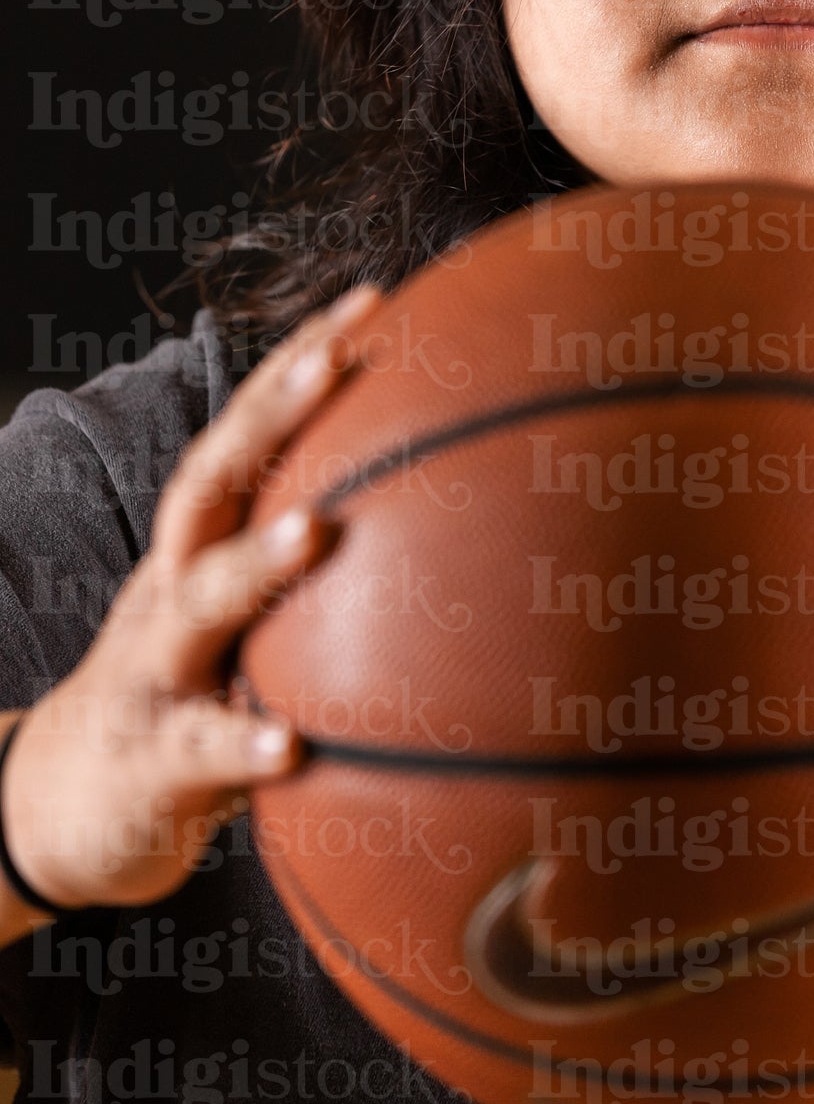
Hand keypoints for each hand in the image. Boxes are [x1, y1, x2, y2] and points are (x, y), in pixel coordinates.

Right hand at [0, 286, 382, 926]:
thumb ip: (322, 562)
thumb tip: (458, 508)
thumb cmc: (193, 689)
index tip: (374, 299)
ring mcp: (156, 667)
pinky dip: (242, 741)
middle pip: (212, 481)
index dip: (301, 361)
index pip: (249, 430)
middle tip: (338, 359)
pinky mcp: (153, 759)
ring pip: (199, 601)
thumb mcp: (246, 615)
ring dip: (256, 561)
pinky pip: (199, 747)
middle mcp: (172, 586)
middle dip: (271, 414)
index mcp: (201, 544)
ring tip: (317, 529)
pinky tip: (291, 744)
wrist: (65, 804)